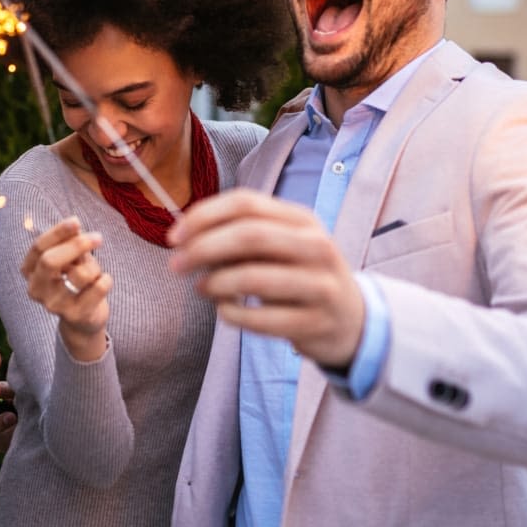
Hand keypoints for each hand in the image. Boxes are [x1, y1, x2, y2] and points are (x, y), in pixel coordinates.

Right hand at [20, 217, 110, 361]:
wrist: (84, 319)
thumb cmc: (76, 279)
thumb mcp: (71, 258)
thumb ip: (70, 242)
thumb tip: (75, 226)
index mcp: (30, 271)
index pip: (38, 247)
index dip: (57, 232)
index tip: (76, 221)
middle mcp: (36, 289)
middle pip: (50, 261)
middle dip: (76, 245)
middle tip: (98, 238)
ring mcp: (53, 305)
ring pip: (79, 275)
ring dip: (95, 267)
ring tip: (96, 272)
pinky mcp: (74, 316)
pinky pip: (98, 288)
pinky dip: (106, 280)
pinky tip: (104, 282)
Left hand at [167, 189, 364, 368]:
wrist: (351, 320)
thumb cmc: (300, 276)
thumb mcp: (282, 245)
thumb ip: (240, 236)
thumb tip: (186, 238)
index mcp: (303, 219)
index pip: (246, 203)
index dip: (204, 216)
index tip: (174, 236)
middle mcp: (316, 246)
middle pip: (249, 236)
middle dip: (202, 248)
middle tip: (176, 265)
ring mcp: (320, 286)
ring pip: (253, 278)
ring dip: (215, 284)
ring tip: (202, 289)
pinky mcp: (314, 322)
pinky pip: (260, 319)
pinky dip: (231, 314)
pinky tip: (225, 311)